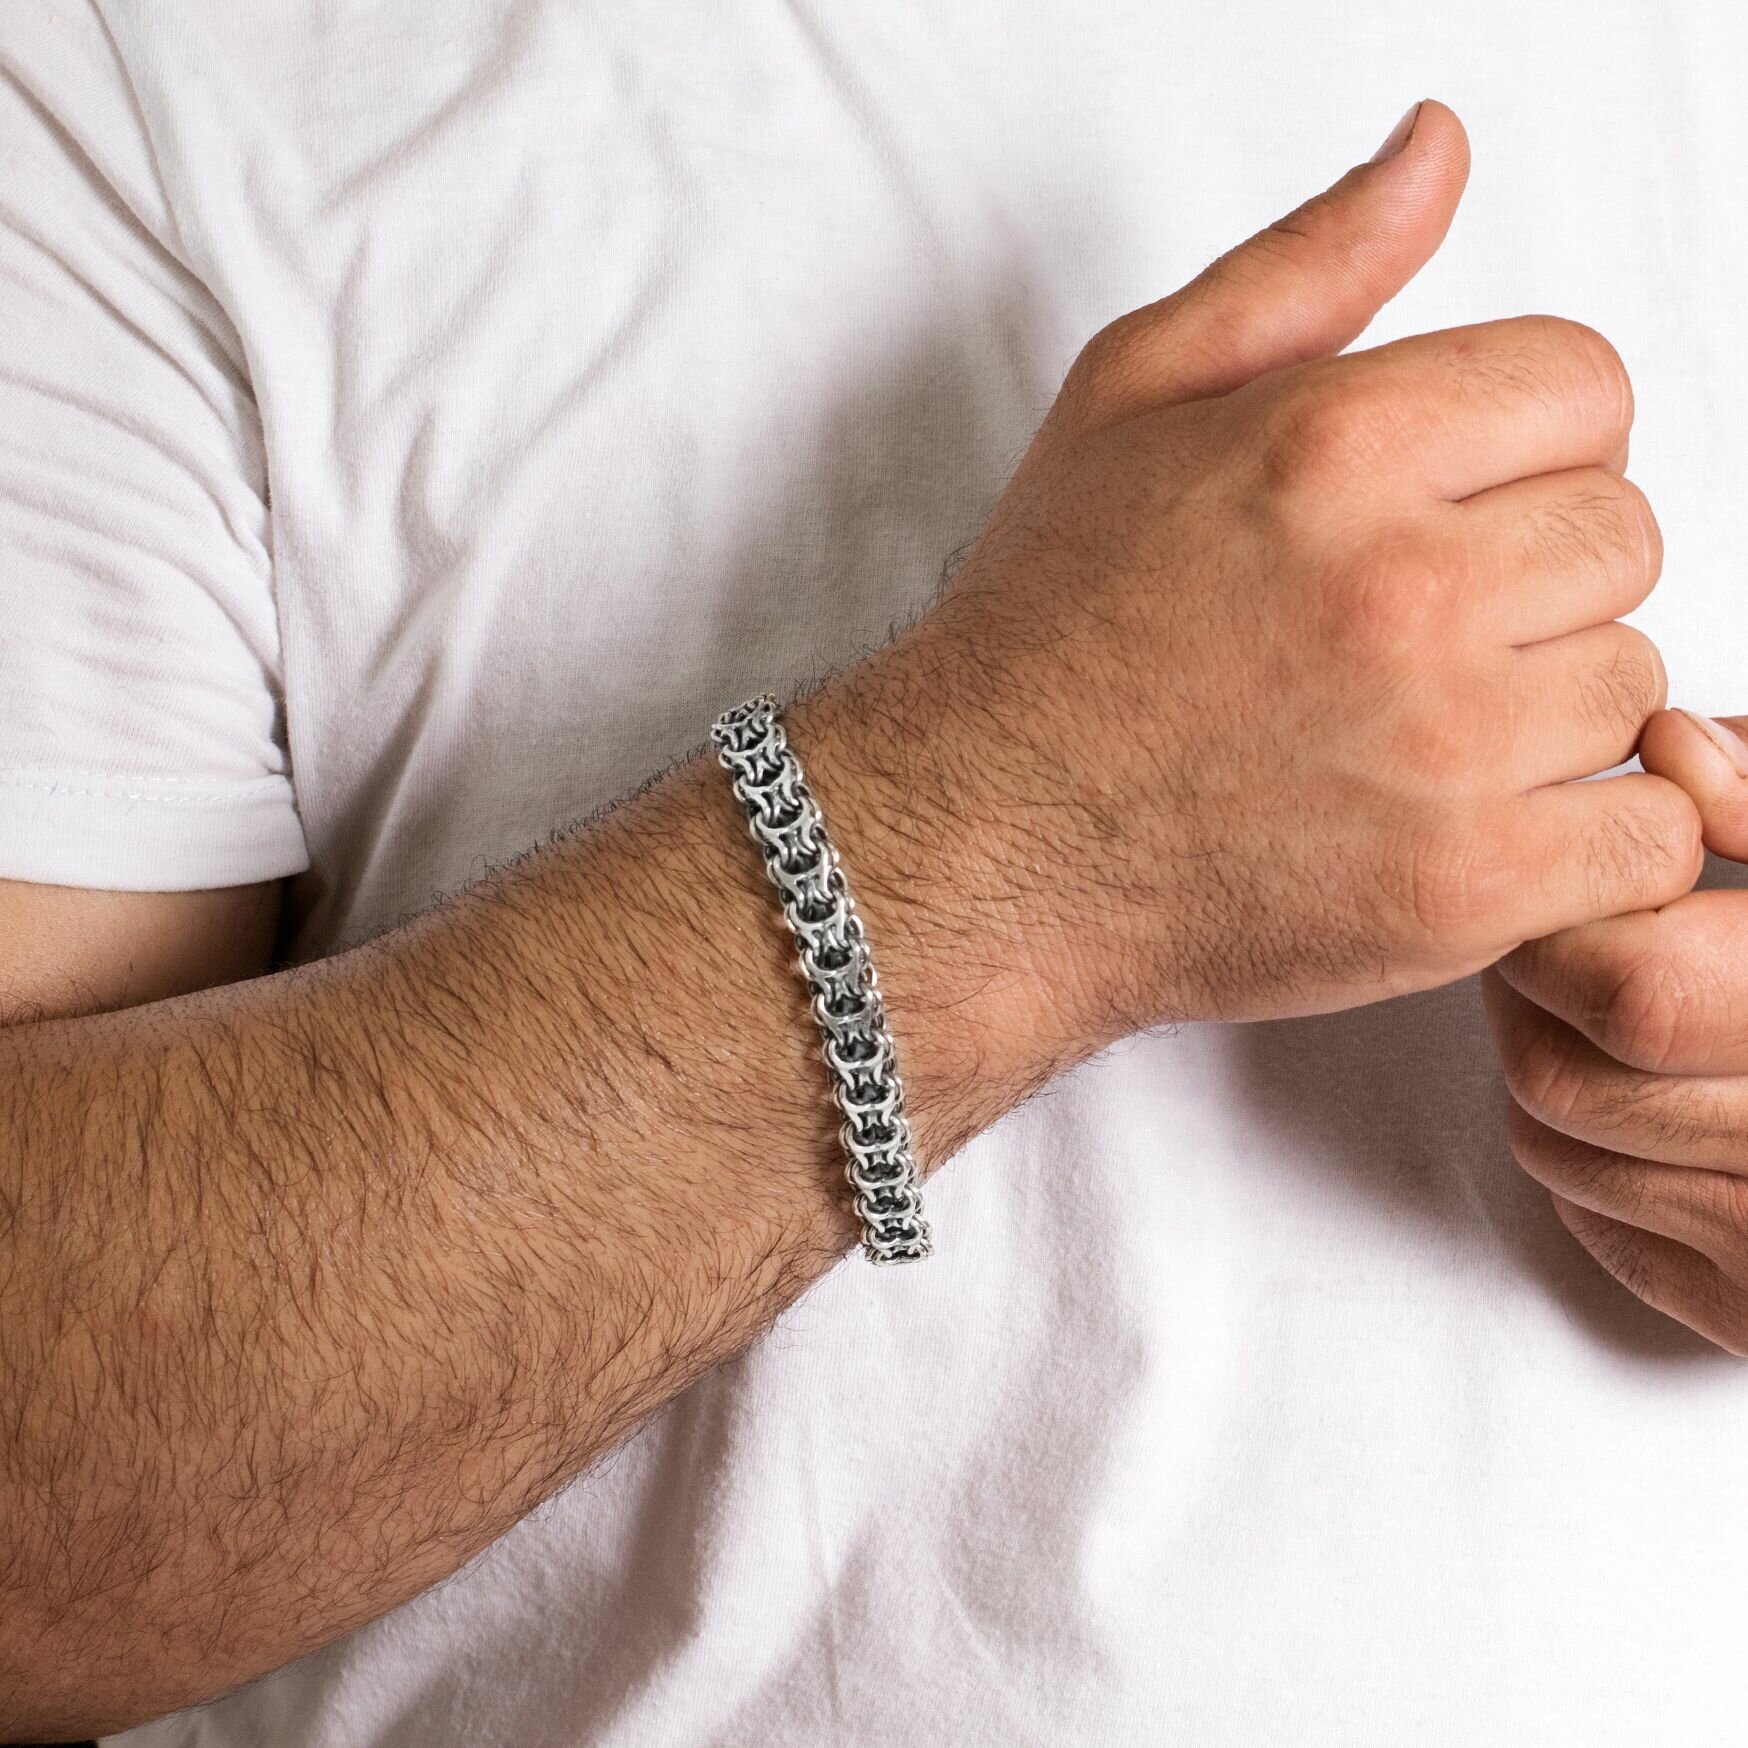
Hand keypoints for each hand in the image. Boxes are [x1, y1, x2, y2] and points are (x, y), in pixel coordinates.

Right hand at [905, 97, 1699, 1033]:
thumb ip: (1305, 266)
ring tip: (1413, 733)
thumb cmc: (1046, 632)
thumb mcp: (1131, 400)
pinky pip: (1643, 834)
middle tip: (1414, 628)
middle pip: (1625, 533)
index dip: (1523, 445)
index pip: (1587, 387)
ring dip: (1546, 708)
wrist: (978, 841)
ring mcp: (1444, 749)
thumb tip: (1438, 148)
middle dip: (1532, 574)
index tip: (1448, 506)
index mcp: (1334, 446)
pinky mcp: (1463, 888)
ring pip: (1632, 684)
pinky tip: (1469, 823)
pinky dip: (1585, 838)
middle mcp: (1403, 590)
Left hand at [1484, 708, 1747, 1353]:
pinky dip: (1585, 1143)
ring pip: (1552, 1144)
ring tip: (1602, 1002)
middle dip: (1531, 990)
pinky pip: (1589, 1215)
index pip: (1633, 986)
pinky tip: (1652, 1092)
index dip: (1571, 922)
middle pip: (1562, 1071)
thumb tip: (1673, 748)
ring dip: (1546, 1059)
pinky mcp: (1747, 1314)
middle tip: (1559, 932)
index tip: (1573, 881)